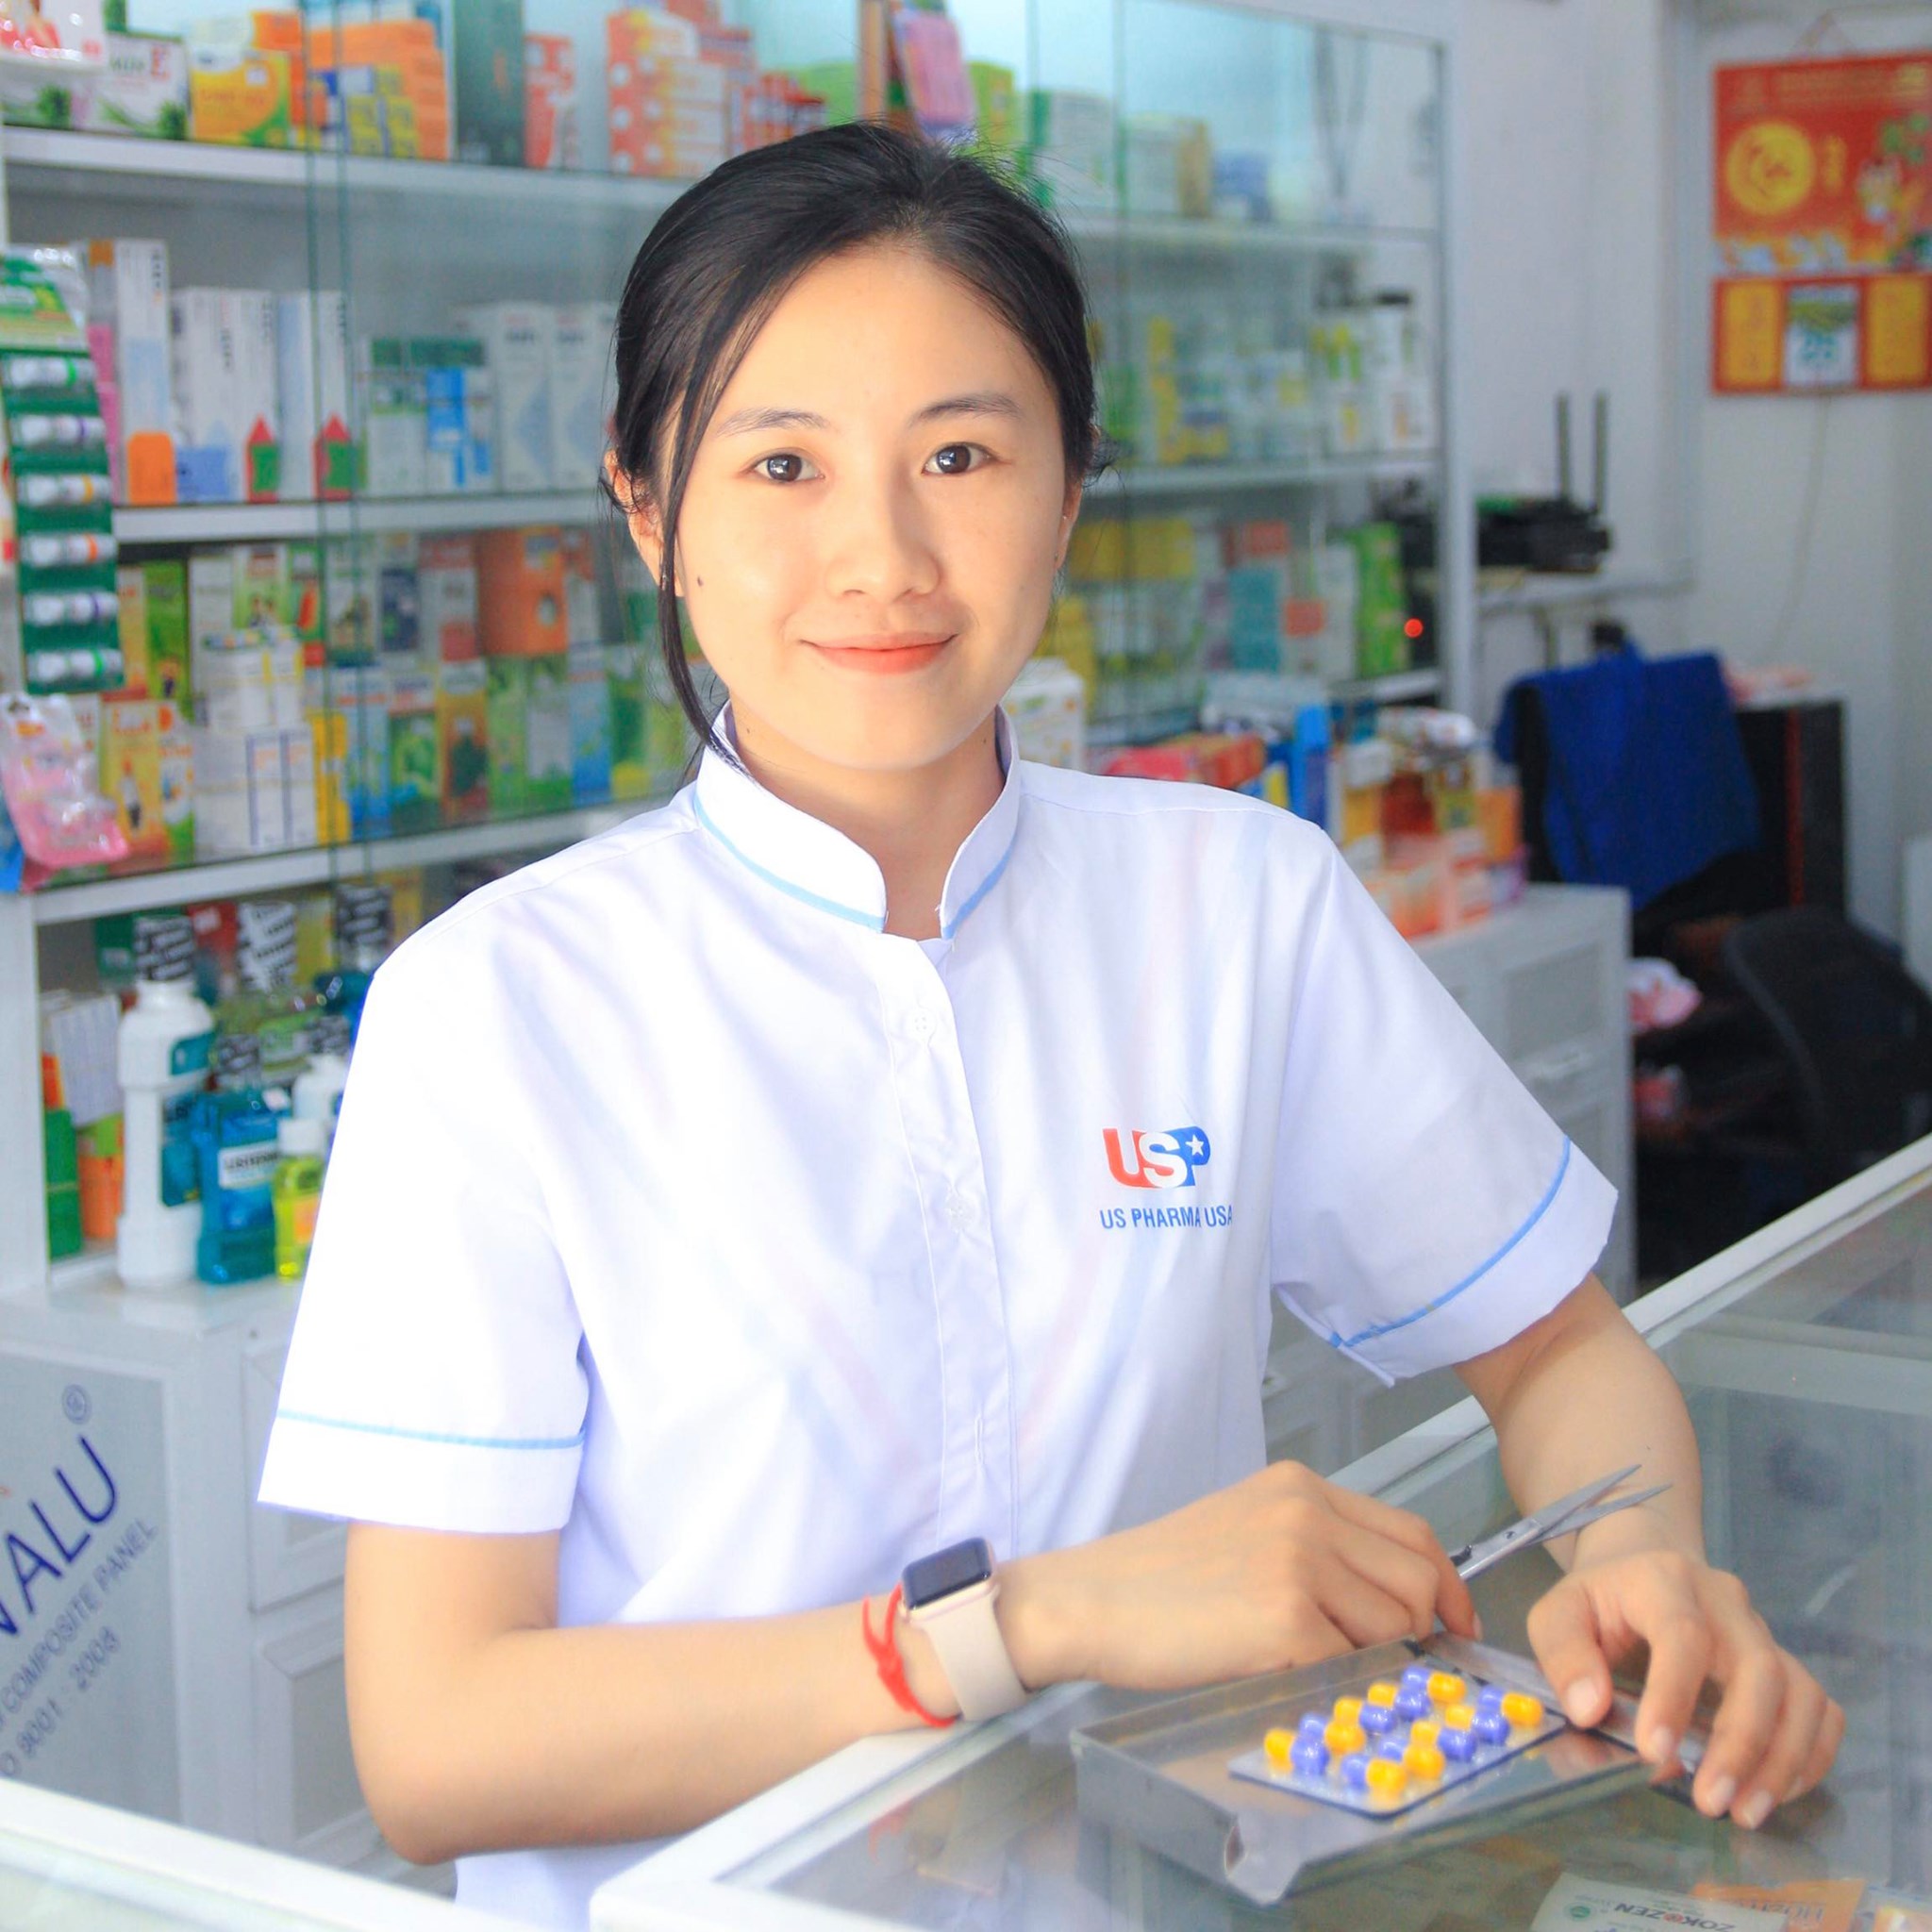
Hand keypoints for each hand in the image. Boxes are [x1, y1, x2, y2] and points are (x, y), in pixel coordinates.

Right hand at [1005, 1462, 1478, 1693]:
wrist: (1092, 1599)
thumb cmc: (1160, 1577)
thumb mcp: (1248, 1527)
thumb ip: (1321, 1546)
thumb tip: (1399, 1600)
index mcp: (1300, 1487)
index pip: (1412, 1533)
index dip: (1446, 1585)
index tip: (1455, 1621)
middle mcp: (1307, 1514)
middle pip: (1417, 1582)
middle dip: (1412, 1631)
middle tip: (1377, 1658)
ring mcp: (1298, 1563)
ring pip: (1393, 1629)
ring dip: (1362, 1657)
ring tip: (1298, 1654)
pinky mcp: (1286, 1620)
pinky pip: (1349, 1666)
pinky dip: (1326, 1680)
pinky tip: (1273, 1666)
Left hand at [1527, 1547, 1842, 1828]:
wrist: (1641, 1564)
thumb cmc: (1598, 1601)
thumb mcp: (1558, 1614)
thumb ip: (1564, 1655)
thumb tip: (1590, 1709)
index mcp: (1663, 1579)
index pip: (1683, 1635)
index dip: (1673, 1696)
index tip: (1653, 1753)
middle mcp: (1725, 1602)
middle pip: (1759, 1667)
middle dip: (1741, 1742)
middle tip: (1710, 1801)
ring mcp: (1761, 1631)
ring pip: (1799, 1691)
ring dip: (1782, 1759)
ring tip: (1745, 1812)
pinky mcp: (1784, 1662)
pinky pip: (1820, 1708)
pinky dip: (1811, 1754)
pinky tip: (1776, 1791)